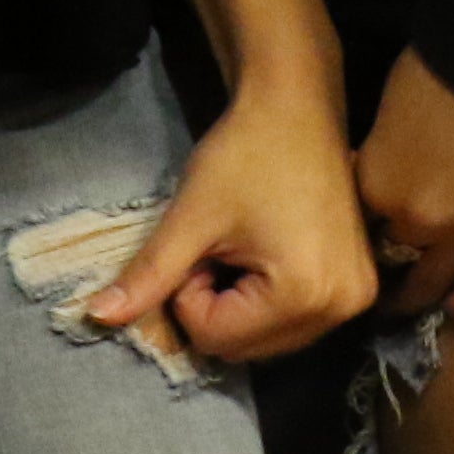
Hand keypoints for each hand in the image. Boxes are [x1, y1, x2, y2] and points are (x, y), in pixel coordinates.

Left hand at [85, 79, 371, 368]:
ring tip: (242, 247)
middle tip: (218, 246)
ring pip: (267, 340)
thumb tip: (95, 316)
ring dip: (241, 307)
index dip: (188, 294)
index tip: (200, 244)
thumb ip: (148, 274)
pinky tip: (268, 253)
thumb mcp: (191, 217)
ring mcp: (354, 299)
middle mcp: (339, 308)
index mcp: (303, 294)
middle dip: (216, 306)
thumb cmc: (244, 153)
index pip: (217, 337)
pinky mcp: (357, 286)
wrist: (297, 105)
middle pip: (245, 347)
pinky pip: (295, 321)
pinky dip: (268, 301)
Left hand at [355, 45, 453, 327]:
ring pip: (429, 286)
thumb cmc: (444, 64)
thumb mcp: (390, 104)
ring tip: (411, 301)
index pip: (349, 223)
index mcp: (374, 182)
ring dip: (416, 296)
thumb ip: (379, 149)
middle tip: (376, 270)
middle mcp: (412, 218)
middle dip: (379, 260)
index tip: (349, 232)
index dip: (351, 227)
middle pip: (384, 254)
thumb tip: (377, 166)